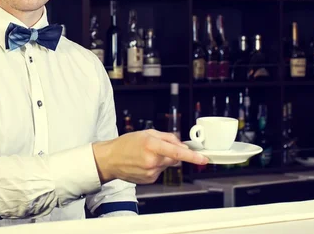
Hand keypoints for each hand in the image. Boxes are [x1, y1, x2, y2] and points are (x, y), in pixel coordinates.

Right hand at [92, 130, 207, 184]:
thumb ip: (167, 137)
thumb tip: (182, 144)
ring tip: (146, 155)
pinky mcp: (149, 180)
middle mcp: (152, 161)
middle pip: (174, 158)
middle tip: (158, 147)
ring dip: (161, 160)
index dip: (192, 156)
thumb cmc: (126, 144)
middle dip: (171, 153)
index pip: (177, 152)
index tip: (203, 159)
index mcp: (151, 146)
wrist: (110, 159)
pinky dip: (155, 167)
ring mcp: (150, 172)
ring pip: (167, 165)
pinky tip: (143, 163)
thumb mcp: (147, 133)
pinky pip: (160, 172)